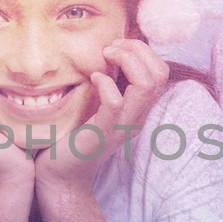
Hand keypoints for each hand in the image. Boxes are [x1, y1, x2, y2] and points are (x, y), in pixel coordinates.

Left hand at [34, 38, 167, 193]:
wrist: (61, 175)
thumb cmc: (74, 136)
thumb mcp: (97, 106)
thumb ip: (108, 85)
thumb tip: (107, 52)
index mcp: (138, 109)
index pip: (161, 71)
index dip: (142, 50)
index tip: (115, 46)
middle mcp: (136, 117)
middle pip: (159, 74)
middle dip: (136, 50)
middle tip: (110, 48)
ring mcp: (122, 126)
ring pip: (146, 85)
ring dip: (126, 60)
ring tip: (105, 57)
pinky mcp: (102, 133)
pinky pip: (115, 103)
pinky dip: (105, 83)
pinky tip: (93, 79)